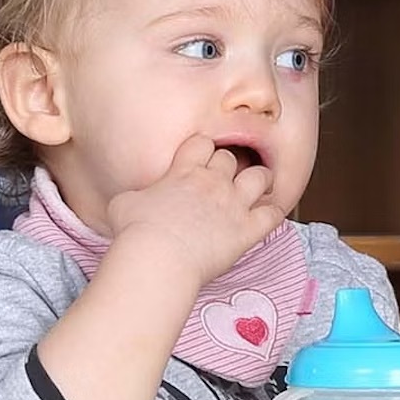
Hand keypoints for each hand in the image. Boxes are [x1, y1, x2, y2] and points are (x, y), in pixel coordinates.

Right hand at [105, 136, 286, 283]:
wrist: (157, 256)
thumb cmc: (134, 231)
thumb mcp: (125, 202)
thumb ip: (139, 194)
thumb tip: (138, 198)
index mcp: (184, 171)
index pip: (201, 143)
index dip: (201, 150)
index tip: (198, 161)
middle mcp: (214, 182)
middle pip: (230, 158)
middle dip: (226, 167)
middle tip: (220, 181)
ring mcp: (235, 204)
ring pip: (260, 176)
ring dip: (258, 181)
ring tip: (252, 190)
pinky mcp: (249, 229)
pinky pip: (274, 213)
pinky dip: (274, 212)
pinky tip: (267, 216)